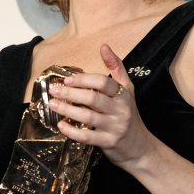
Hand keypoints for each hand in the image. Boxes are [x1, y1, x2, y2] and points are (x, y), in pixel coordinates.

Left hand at [48, 44, 155, 167]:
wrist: (140, 147)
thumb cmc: (129, 115)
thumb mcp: (127, 90)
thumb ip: (116, 67)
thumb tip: (104, 46)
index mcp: (123, 95)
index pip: (103, 83)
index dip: (84, 79)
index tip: (67, 79)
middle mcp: (120, 110)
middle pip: (93, 98)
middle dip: (71, 93)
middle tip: (54, 90)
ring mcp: (114, 127)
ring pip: (88, 117)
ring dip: (68, 110)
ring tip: (53, 104)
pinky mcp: (108, 142)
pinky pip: (87, 137)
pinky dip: (72, 131)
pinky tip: (61, 125)